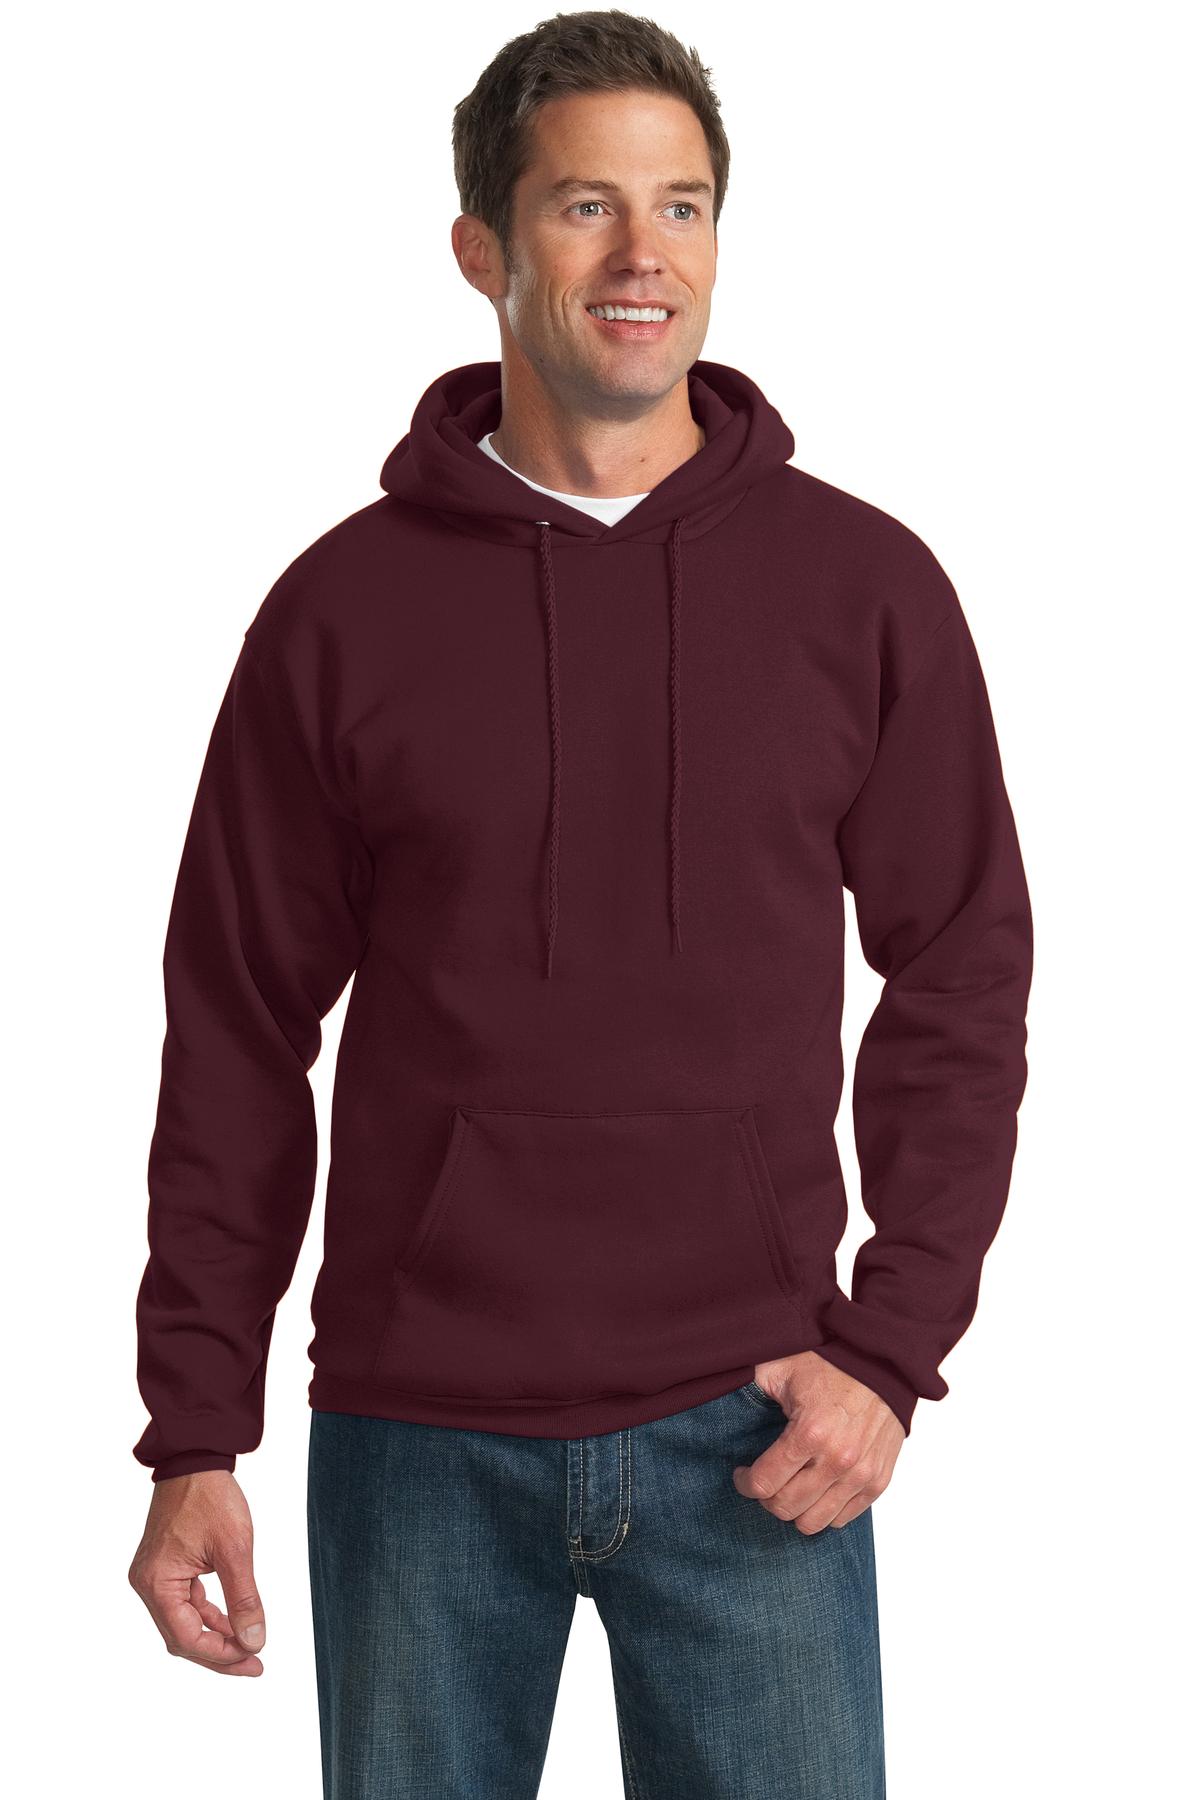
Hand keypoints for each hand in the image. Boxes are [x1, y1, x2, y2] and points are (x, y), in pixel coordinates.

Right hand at [128, 1470, 265, 1675]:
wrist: (195, 1458)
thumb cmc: (211, 1497)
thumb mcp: (234, 1549)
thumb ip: (244, 1598)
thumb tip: (255, 1641)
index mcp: (157, 1583)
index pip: (186, 1637)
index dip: (221, 1653)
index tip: (253, 1658)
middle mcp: (147, 1584)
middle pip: (182, 1637)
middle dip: (219, 1652)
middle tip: (255, 1665)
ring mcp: (153, 1576)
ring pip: (183, 1622)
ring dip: (215, 1635)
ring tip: (249, 1646)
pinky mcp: (164, 1568)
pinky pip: (184, 1603)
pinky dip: (209, 1614)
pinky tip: (234, 1621)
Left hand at [732, 1351, 904, 1532]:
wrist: (882, 1359)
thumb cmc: (831, 1360)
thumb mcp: (781, 1367)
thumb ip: (751, 1389)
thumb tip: (718, 1399)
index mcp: (809, 1432)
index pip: (763, 1484)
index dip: (745, 1483)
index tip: (742, 1474)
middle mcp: (837, 1460)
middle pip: (786, 1508)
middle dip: (766, 1498)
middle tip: (765, 1479)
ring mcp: (861, 1474)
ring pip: (814, 1522)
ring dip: (795, 1509)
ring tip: (790, 1486)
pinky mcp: (878, 1480)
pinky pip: (844, 1518)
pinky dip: (824, 1510)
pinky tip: (815, 1488)